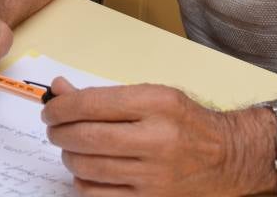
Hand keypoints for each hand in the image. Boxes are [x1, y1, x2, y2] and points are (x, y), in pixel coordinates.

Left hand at [41, 80, 274, 196]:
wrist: (225, 157)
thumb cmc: (184, 122)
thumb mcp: (150, 95)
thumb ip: (103, 95)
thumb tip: (58, 91)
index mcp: (156, 104)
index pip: (92, 104)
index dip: (61, 107)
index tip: (51, 109)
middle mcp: (156, 139)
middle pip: (86, 137)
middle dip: (59, 131)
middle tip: (54, 127)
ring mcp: (152, 174)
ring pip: (86, 167)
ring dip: (68, 154)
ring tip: (71, 146)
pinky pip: (96, 194)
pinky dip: (81, 181)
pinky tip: (86, 169)